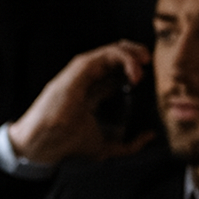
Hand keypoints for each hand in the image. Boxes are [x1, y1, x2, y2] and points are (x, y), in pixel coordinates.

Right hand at [7, 40, 155, 164]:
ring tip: (144, 64)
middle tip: (149, 62)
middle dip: (135, 53)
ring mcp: (81, 73)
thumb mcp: (106, 147)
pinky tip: (134, 73)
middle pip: (114, 55)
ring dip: (131, 53)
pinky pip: (104, 55)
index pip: (114, 71)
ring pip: (110, 50)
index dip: (133, 70)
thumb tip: (151, 136)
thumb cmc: (69, 144)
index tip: (148, 80)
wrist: (47, 144)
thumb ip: (130, 145)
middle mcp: (87, 79)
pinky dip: (123, 58)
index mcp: (92, 92)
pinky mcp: (78, 70)